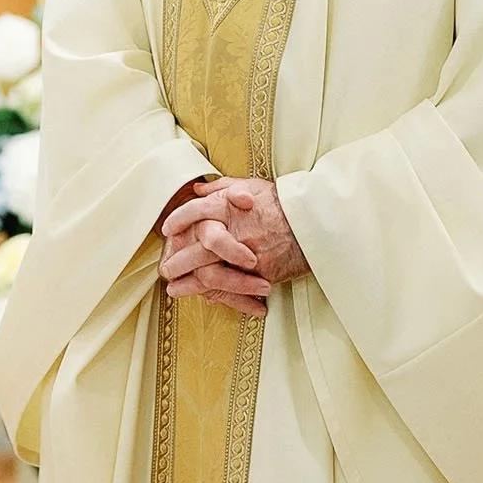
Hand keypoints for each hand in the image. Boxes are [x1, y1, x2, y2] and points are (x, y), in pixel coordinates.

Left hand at [158, 176, 307, 315]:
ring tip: (175, 289)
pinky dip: (219, 295)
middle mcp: (235, 228)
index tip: (166, 230)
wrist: (316, 221)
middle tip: (166, 269)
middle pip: (196, 247)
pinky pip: (235, 288)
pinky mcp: (261, 273)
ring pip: (210, 273)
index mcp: (230, 204)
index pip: (195, 211)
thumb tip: (198, 189)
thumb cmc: (284, 202)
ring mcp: (248, 253)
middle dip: (177, 260)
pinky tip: (206, 298)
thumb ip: (223, 187)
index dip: (178, 221)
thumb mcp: (253, 184)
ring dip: (189, 284)